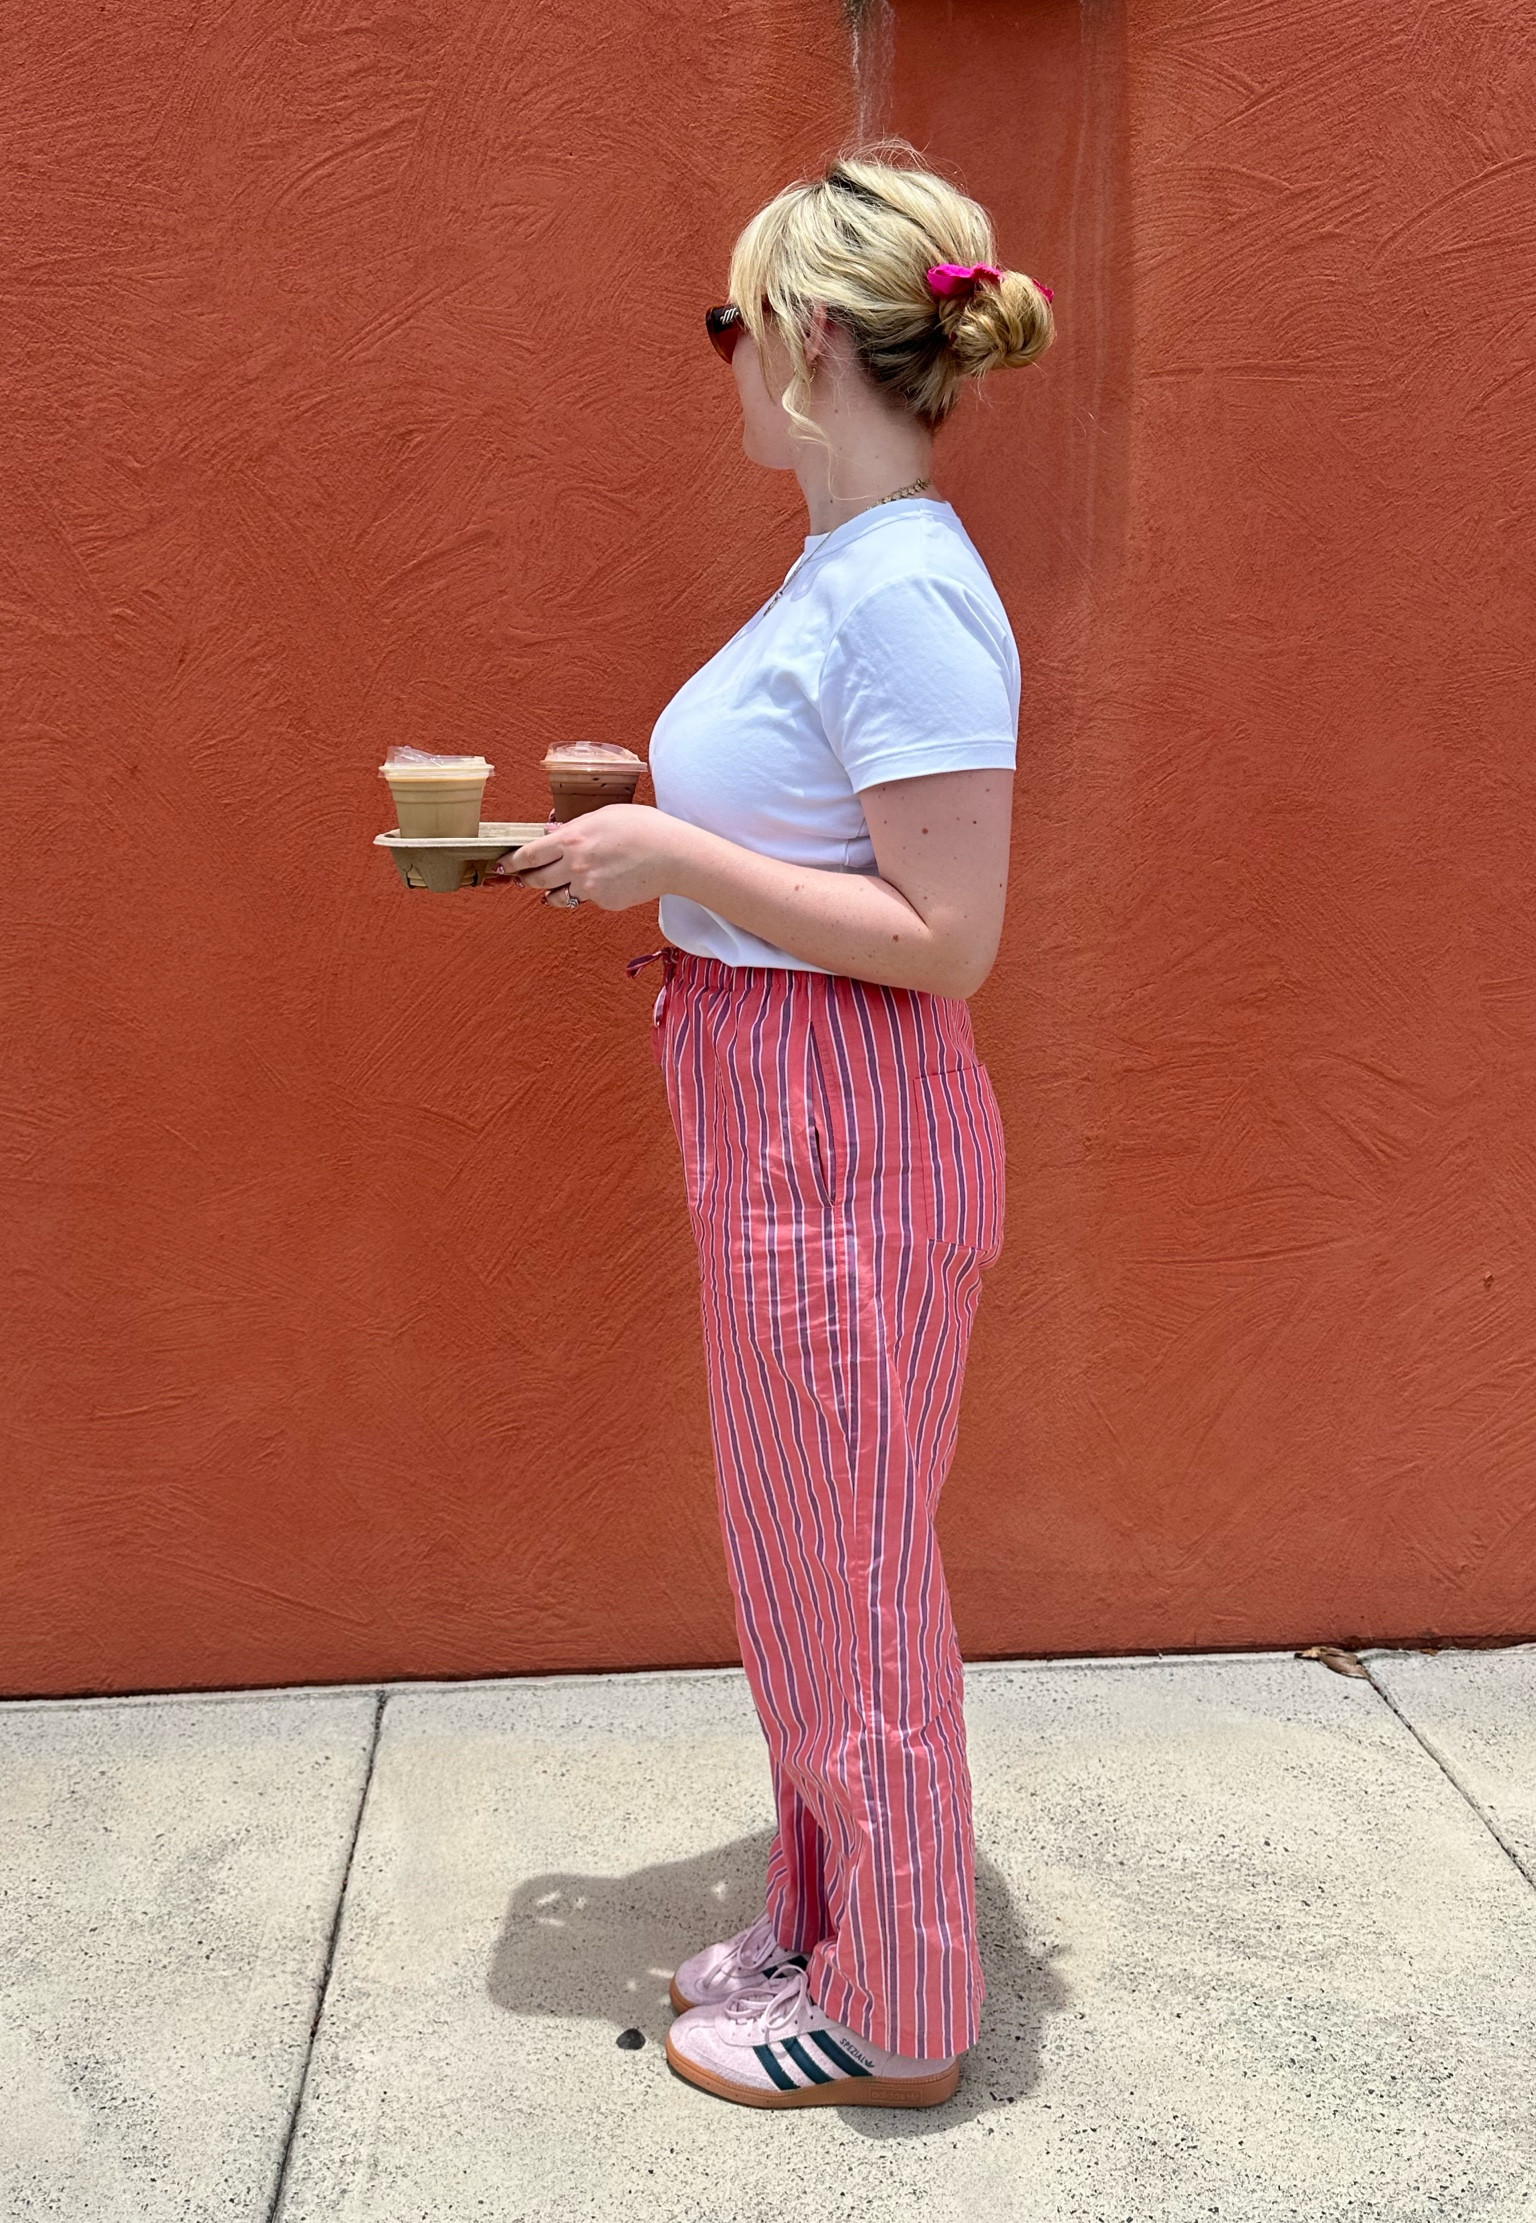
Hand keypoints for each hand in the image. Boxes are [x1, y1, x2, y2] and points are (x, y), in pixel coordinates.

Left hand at [489, 804, 683, 911]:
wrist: (674, 855)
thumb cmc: (643, 827)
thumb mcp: (604, 816)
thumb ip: (575, 827)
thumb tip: (553, 835)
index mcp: (572, 839)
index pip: (529, 855)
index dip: (511, 862)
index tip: (502, 866)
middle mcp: (575, 866)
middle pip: (536, 879)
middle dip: (525, 879)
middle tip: (521, 878)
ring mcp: (589, 888)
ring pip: (558, 896)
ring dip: (552, 892)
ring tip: (555, 887)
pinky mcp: (604, 903)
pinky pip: (587, 899)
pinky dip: (589, 893)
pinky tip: (605, 881)